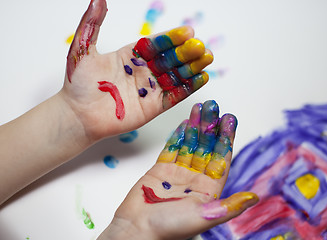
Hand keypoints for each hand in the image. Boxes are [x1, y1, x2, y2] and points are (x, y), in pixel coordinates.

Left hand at [62, 0, 212, 140]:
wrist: (77, 115)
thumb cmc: (78, 84)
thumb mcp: (83, 49)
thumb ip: (92, 23)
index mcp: (130, 55)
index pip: (156, 44)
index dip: (172, 38)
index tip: (188, 31)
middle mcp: (143, 70)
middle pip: (170, 59)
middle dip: (186, 52)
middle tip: (200, 46)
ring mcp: (149, 89)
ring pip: (175, 75)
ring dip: (192, 67)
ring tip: (207, 58)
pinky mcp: (153, 106)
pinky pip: (175, 95)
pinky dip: (189, 87)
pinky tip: (202, 78)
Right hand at [99, 101, 257, 239]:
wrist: (136, 230)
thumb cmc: (169, 229)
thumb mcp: (204, 217)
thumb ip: (229, 206)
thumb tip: (254, 198)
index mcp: (208, 190)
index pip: (221, 159)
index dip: (226, 139)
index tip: (229, 120)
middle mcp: (195, 180)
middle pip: (206, 148)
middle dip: (210, 127)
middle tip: (214, 107)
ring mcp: (177, 174)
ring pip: (189, 145)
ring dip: (195, 126)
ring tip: (201, 108)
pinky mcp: (160, 170)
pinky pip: (171, 148)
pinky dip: (178, 135)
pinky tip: (185, 122)